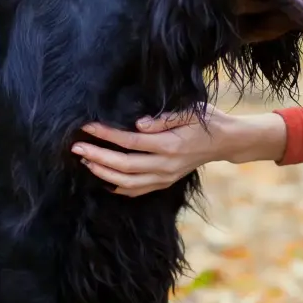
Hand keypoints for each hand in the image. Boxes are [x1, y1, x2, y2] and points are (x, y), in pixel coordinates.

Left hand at [72, 109, 286, 196]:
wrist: (226, 141)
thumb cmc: (206, 121)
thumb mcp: (190, 111)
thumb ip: (164, 118)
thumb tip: (138, 125)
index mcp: (170, 145)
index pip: (130, 142)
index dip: (106, 135)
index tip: (87, 127)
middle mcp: (166, 165)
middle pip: (124, 166)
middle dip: (97, 157)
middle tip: (76, 147)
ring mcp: (165, 177)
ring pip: (127, 182)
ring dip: (103, 173)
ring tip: (85, 161)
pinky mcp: (165, 182)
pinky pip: (137, 191)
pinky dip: (118, 187)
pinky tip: (103, 178)